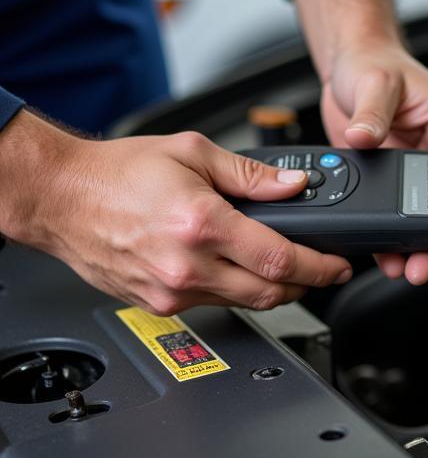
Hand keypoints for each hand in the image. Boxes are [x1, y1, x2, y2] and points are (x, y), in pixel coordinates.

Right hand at [0, 111, 351, 314]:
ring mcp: (170, 290)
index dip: (319, 267)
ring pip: (243, 303)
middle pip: (268, 293)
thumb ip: (250, 173)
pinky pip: (212, 303)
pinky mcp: (158, 304)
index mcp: (200, 224)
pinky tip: (238, 269)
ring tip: (285, 267)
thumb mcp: (192, 153)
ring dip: (272, 289)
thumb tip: (293, 184)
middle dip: (306, 284)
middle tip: (324, 271)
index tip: (338, 265)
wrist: (61, 197)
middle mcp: (186, 265)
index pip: (278, 259)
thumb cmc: (117, 172)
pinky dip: (235, 290)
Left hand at [293, 0, 427, 285]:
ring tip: (413, 268)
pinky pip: (397, 217)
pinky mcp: (389, 181)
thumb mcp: (376, 84)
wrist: (346, 65)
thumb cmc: (373, 63)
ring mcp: (414, 169)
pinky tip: (388, 257)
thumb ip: (372, 113)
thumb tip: (365, 137)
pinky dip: (393, 241)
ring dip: (423, 246)